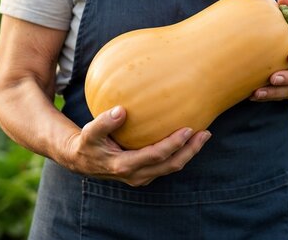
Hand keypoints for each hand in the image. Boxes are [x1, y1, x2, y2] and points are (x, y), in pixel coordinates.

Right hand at [60, 106, 210, 186]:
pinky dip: (181, 153)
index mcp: (125, 165)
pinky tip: (189, 139)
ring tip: (204, 135)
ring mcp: (142, 176)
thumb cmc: (87, 142)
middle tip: (206, 133)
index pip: (156, 156)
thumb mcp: (89, 132)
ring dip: (189, 153)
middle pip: (171, 165)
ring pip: (172, 167)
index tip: (188, 129)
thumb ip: (103, 122)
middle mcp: (137, 175)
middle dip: (191, 150)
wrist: (81, 161)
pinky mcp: (145, 174)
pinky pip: (167, 165)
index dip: (174, 144)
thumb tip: (121, 110)